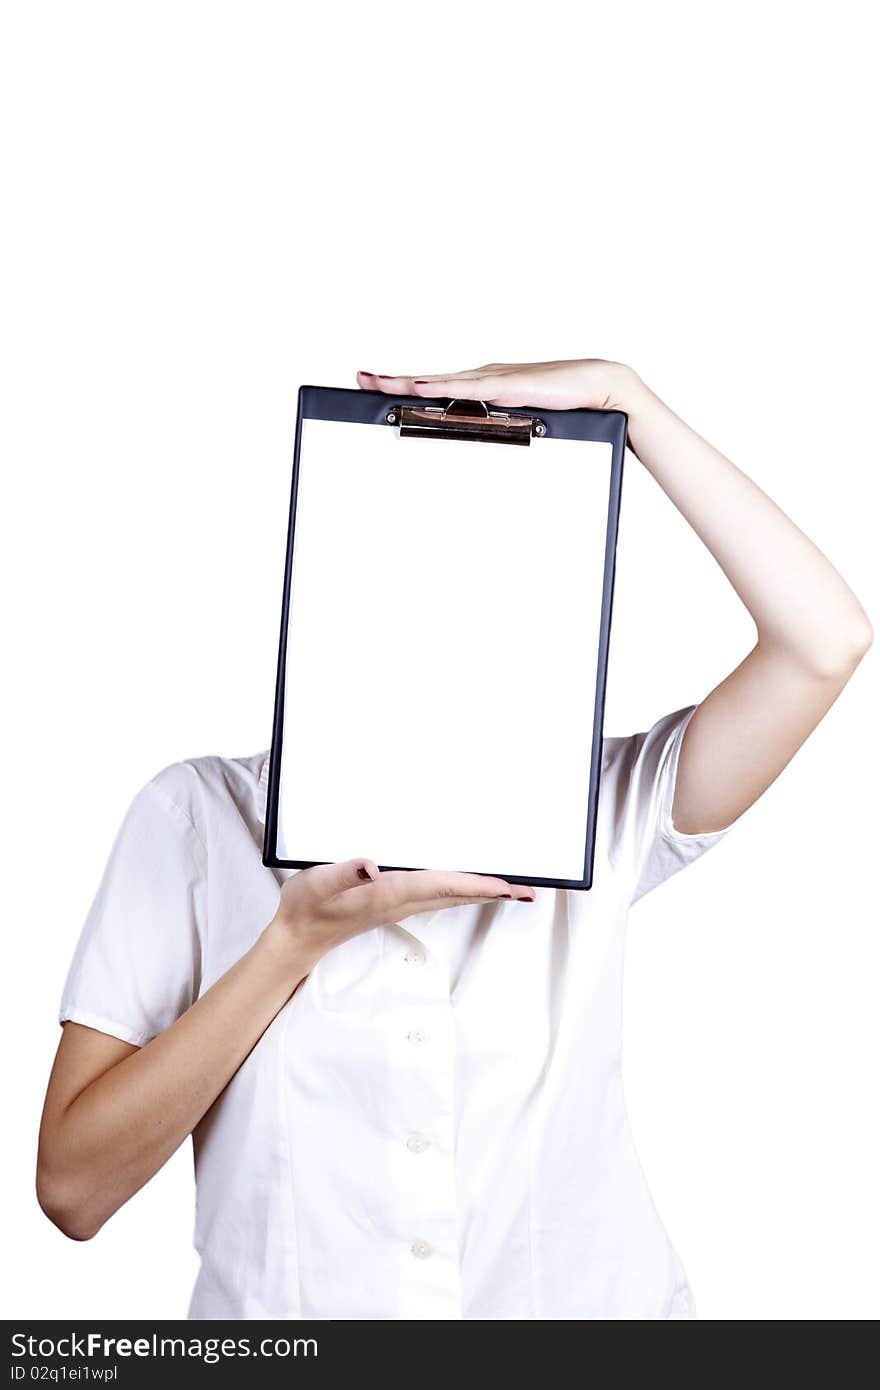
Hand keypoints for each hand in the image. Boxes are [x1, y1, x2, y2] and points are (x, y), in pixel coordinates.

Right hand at [265, 858, 535, 970]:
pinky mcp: (393, 904)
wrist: (296, 938)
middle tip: (528, 890)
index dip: (476, 884)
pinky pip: (438, 897)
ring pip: (450, 898)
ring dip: (481, 893)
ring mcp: (399, 906)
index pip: (442, 886)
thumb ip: (343, 873)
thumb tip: (371, 865)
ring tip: (511, 889)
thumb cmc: (305, 907)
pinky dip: (461, 891)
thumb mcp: (316, 883)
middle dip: (492, 892)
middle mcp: (401, 902)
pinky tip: (467, 886)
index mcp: (388, 893)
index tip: (507, 886)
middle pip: (456, 896)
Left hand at [356, 359, 637, 411]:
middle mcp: (482, 378)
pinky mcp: (507, 384)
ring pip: (440, 379)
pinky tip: (420, 386)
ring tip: (377, 383)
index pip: (436, 385)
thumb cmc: (566, 405)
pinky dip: (441, 386)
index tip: (375, 386)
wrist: (600, 389)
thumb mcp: (523, 423)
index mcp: (484, 387)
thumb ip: (501, 431)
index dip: (405, 385)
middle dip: (392, 380)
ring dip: (407, 381)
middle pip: (429, 378)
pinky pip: (467, 387)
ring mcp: (493, 379)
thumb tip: (483, 449)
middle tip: (360, 379)